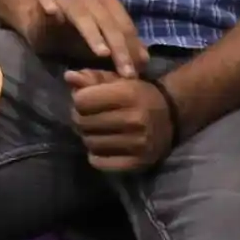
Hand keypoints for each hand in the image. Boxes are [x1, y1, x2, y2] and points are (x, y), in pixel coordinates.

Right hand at [27, 0, 152, 78]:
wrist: (41, 23)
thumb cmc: (75, 35)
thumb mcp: (102, 45)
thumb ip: (123, 50)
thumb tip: (145, 61)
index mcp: (107, 3)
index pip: (124, 27)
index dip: (132, 50)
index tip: (136, 73)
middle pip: (108, 22)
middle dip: (119, 48)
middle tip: (126, 72)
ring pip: (82, 14)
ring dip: (93, 33)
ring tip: (102, 53)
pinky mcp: (43, 1)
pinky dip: (48, 3)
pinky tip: (52, 11)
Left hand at [64, 69, 178, 173]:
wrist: (171, 116)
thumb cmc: (139, 94)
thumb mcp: (118, 79)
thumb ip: (92, 77)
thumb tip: (68, 76)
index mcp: (129, 94)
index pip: (82, 100)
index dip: (79, 99)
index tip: (85, 100)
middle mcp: (134, 120)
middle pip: (84, 123)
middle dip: (80, 118)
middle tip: (87, 117)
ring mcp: (137, 143)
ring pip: (90, 143)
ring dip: (88, 136)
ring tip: (95, 130)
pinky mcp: (138, 162)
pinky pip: (101, 163)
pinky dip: (96, 156)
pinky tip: (102, 146)